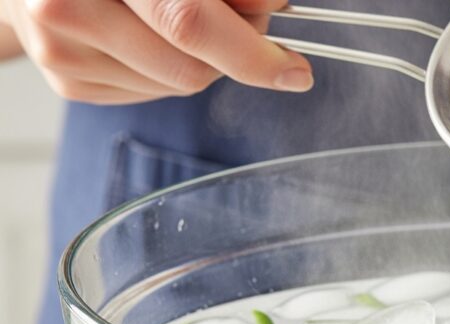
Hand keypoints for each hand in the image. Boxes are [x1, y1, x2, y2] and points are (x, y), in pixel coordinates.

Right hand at [0, 0, 312, 104]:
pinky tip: (149, 37)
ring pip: (177, 86)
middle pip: (190, 66)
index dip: (252, 53)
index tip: (296, 72)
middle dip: (234, 55)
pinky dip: (169, 69)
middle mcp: (65, 4)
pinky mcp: (67, 80)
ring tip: (178, 19)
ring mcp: (60, 49)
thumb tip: (271, 7)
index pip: (189, 20)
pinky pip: (152, 94)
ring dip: (201, 60)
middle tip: (246, 24)